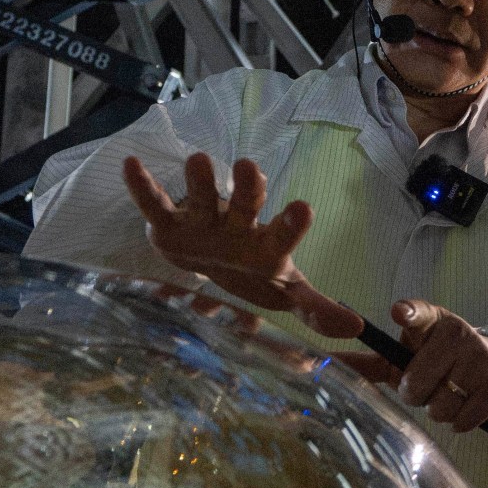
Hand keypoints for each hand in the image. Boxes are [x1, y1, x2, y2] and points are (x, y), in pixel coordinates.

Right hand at [121, 153, 363, 338]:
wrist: (209, 264)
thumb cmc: (253, 272)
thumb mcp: (284, 291)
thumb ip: (315, 306)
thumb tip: (356, 327)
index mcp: (267, 243)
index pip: (284, 230)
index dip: (292, 223)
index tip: (302, 208)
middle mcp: (237, 224)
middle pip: (245, 202)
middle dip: (247, 188)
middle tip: (250, 167)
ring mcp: (203, 219)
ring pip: (202, 196)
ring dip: (200, 181)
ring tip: (198, 160)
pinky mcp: (169, 224)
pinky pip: (156, 204)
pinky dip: (143, 187)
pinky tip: (131, 165)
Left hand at [336, 300, 487, 433]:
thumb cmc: (435, 360)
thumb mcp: (405, 354)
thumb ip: (370, 362)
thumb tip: (322, 368)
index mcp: (429, 321)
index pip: (418, 313)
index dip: (408, 313)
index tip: (398, 313)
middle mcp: (457, 332)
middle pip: (417, 384)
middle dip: (415, 395)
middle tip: (426, 387)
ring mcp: (481, 356)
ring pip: (441, 407)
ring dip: (438, 411)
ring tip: (446, 395)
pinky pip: (465, 420)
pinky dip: (459, 422)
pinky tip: (464, 406)